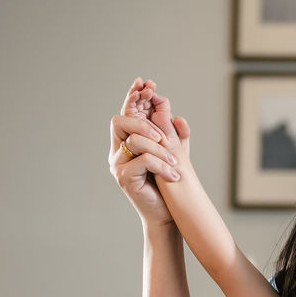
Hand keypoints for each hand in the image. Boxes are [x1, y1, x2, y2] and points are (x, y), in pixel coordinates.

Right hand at [109, 78, 187, 225]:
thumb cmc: (170, 184)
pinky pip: (142, 161)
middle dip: (145, 123)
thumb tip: (177, 116)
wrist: (170, 214)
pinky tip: (174, 175)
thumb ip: (176, 136)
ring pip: (134, 141)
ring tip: (176, 163)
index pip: (126, 113)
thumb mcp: (177, 155)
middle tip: (164, 136)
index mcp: (128, 142)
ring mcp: (118, 164)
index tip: (147, 83)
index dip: (133, 96)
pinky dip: (161, 165)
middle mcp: (118, 151)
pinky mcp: (124, 178)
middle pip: (121, 121)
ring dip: (160, 149)